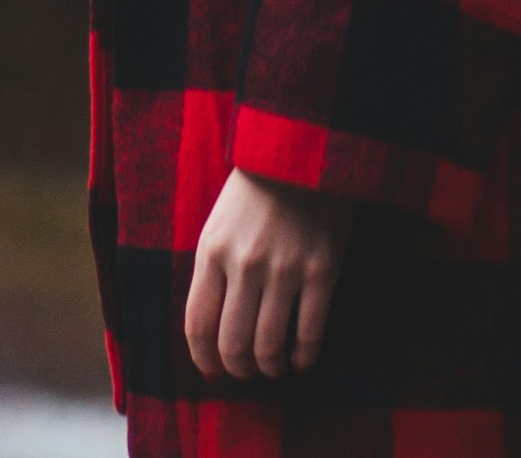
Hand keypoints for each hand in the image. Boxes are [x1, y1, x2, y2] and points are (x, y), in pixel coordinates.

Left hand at [184, 164, 355, 380]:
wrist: (305, 149)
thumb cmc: (257, 188)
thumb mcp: (220, 222)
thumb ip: (213, 270)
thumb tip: (211, 329)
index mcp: (213, 250)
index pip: (198, 326)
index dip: (204, 359)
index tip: (213, 370)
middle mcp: (245, 264)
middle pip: (233, 344)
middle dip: (238, 368)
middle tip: (247, 369)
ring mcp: (285, 269)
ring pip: (269, 347)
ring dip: (270, 367)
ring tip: (275, 365)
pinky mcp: (322, 270)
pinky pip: (310, 333)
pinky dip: (304, 357)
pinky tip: (301, 358)